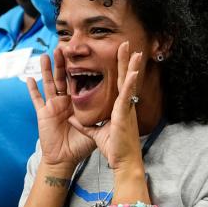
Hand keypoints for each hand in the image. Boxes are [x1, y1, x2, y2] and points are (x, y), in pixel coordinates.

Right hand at [26, 48, 95, 172]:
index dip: (80, 69)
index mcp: (77, 103)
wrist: (65, 160)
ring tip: (45, 55)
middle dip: (62, 63)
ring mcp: (52, 106)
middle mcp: (64, 102)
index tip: (83, 55)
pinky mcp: (43, 114)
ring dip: (46, 70)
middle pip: (63, 78)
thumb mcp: (95, 128)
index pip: (79, 82)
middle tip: (62, 47)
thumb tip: (119, 109)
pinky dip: (32, 90)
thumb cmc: (79, 146)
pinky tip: (29, 78)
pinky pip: (36, 100)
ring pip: (49, 84)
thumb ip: (103, 117)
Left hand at [68, 42, 143, 172]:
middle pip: (125, 78)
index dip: (119, 69)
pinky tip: (132, 73)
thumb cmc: (115, 148)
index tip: (121, 55)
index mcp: (119, 107)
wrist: (124, 162)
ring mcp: (126, 109)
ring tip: (134, 52)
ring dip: (132, 67)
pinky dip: (130, 84)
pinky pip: (126, 97)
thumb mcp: (95, 133)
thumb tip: (73, 119)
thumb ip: (85, 125)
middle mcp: (125, 105)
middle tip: (127, 44)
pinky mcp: (124, 115)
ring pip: (129, 83)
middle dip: (126, 61)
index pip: (118, 84)